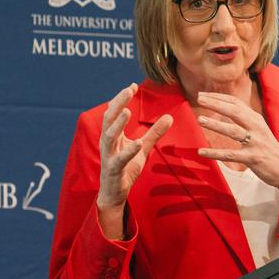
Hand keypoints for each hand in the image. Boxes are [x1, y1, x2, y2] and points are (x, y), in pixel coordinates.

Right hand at [97, 83, 172, 210]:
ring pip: (110, 136)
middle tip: (128, 90)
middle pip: (109, 118)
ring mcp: (109, 156)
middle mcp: (108, 143)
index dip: (121, 98)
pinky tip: (137, 143)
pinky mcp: (114, 170)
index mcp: (113, 135)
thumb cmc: (125, 168)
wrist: (114, 193)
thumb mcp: (143, 148)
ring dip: (118, 123)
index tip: (132, 85)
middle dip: (118, 103)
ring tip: (128, 111)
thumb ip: (154, 133)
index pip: (114, 112)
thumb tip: (170, 117)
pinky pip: (120, 159)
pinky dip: (128, 150)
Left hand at [196, 92, 278, 199]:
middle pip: (234, 111)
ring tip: (200, 120)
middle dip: (216, 104)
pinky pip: (231, 154)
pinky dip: (215, 153)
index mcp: (256, 119)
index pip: (236, 103)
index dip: (219, 97)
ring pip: (233, 130)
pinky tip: (202, 152)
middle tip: (199, 99)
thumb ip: (243, 119)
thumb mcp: (258, 129)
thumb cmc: (267, 148)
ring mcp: (255, 142)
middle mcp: (256, 127)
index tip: (203, 95)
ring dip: (216, 124)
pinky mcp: (253, 158)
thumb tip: (223, 109)